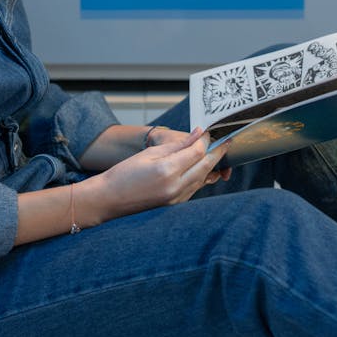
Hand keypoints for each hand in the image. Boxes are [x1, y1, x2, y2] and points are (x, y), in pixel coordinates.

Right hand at [84, 127, 232, 223]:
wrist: (109, 199)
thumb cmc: (125, 173)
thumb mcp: (150, 153)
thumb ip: (177, 145)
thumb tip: (197, 134)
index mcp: (167, 170)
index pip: (197, 152)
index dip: (207, 141)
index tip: (213, 132)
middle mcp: (175, 187)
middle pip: (205, 166)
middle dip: (218, 153)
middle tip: (227, 141)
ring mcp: (176, 198)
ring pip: (202, 179)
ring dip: (211, 165)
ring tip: (218, 152)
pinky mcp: (175, 204)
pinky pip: (193, 188)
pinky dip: (200, 176)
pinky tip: (201, 167)